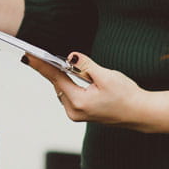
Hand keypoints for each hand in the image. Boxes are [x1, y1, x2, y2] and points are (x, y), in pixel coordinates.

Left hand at [22, 51, 152, 130]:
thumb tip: (70, 57)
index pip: (55, 78)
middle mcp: (74, 111)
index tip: (28, 55)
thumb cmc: (127, 95)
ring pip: (63, 90)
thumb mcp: (106, 76)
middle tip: (43, 54)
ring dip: (64, 77)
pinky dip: (70, 85)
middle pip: (58, 84)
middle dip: (55, 69)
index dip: (41, 65)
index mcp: (79, 102)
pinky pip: (69, 95)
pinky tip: (73, 76)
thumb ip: (85, 66)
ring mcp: (77, 114)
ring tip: (67, 65)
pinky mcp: (82, 114)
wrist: (140, 113)